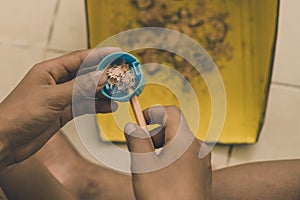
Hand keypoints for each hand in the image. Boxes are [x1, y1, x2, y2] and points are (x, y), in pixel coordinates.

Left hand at [0, 47, 119, 168]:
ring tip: (120, 93)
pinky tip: (109, 106)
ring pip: (88, 90)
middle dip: (106, 74)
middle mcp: (58, 81)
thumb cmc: (19, 114)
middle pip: (87, 74)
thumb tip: (102, 76)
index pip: (81, 58)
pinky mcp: (64, 111)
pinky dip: (97, 105)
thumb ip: (79, 87)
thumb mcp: (52, 97)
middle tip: (123, 75)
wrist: (7, 141)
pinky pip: (85, 105)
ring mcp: (62, 97)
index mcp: (50, 70)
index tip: (118, 54)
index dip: (101, 55)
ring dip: (104, 91)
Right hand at [124, 106, 211, 199]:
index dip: (153, 112)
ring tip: (149, 166)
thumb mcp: (143, 166)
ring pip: (178, 144)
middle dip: (154, 134)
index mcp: (185, 142)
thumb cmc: (166, 199)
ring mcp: (202, 162)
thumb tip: (132, 126)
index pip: (171, 113)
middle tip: (140, 148)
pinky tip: (161, 176)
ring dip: (161, 147)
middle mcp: (198, 149)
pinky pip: (184, 157)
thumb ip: (137, 140)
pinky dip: (170, 158)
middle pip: (174, 128)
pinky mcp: (202, 174)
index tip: (139, 120)